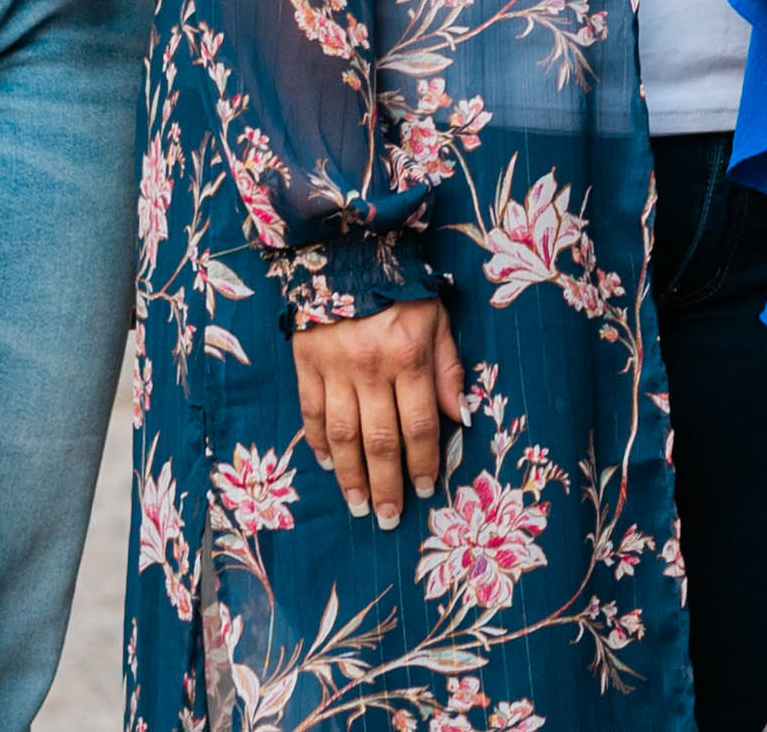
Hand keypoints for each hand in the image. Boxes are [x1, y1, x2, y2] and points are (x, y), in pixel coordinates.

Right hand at [290, 300, 463, 525]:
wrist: (348, 249)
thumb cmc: (402, 287)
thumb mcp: (438, 319)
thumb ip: (449, 368)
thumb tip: (460, 417)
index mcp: (409, 356)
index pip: (419, 423)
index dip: (423, 461)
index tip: (427, 489)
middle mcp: (370, 367)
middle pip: (379, 440)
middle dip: (386, 483)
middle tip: (390, 516)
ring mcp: (334, 367)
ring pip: (342, 434)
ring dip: (349, 476)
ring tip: (359, 505)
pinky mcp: (306, 363)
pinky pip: (311, 412)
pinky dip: (318, 442)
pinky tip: (327, 464)